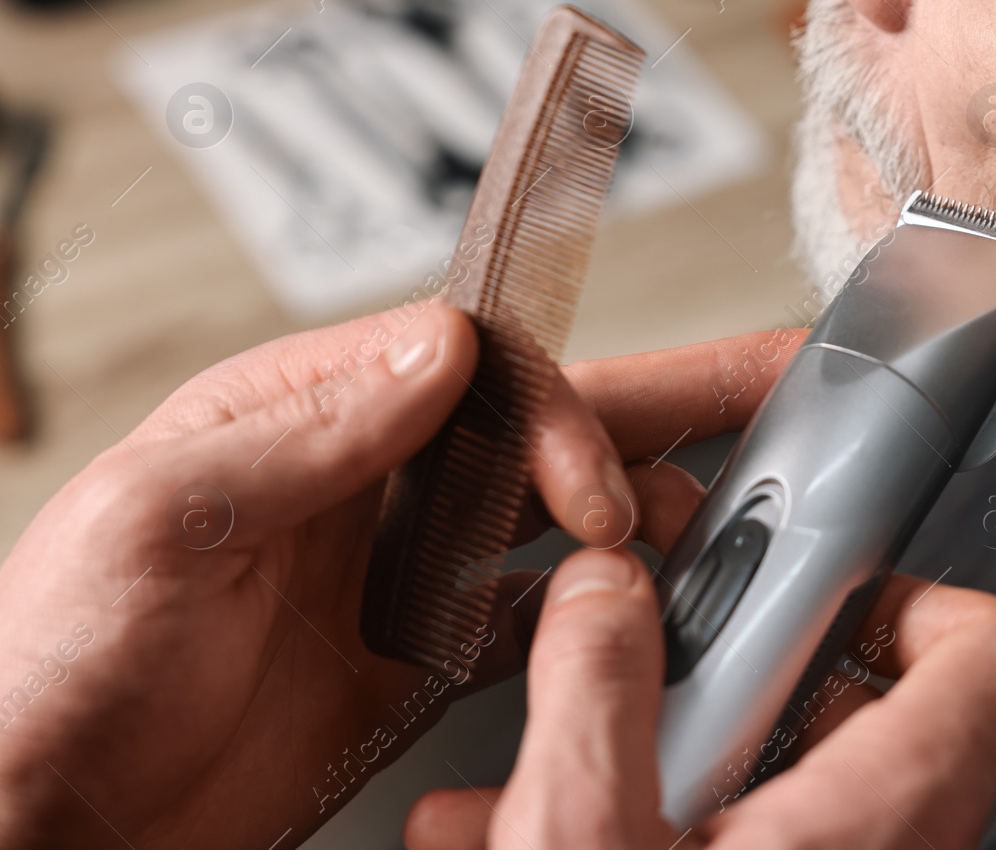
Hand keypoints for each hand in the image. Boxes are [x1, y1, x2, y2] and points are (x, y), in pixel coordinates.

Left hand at [0, 303, 801, 848]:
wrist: (49, 814)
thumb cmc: (55, 664)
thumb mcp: (159, 517)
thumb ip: (307, 428)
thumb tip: (438, 349)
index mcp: (303, 416)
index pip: (475, 374)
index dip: (556, 418)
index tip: (589, 493)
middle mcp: (364, 483)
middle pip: (540, 426)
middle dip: (659, 408)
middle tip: (766, 389)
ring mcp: (397, 573)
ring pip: (554, 517)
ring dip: (636, 519)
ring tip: (702, 540)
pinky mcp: (414, 660)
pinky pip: (531, 616)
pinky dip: (593, 613)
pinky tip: (634, 621)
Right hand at [403, 554, 995, 848]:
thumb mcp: (584, 841)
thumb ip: (598, 690)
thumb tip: (608, 594)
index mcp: (887, 814)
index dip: (914, 590)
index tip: (807, 587)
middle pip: (855, 709)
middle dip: (718, 685)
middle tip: (627, 679)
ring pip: (771, 792)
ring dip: (648, 773)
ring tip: (530, 796)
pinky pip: (727, 848)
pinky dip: (642, 837)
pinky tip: (521, 845)